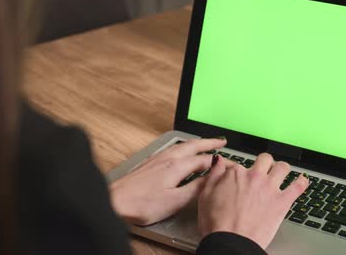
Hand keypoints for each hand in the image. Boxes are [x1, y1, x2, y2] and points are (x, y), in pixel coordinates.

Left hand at [109, 138, 226, 225]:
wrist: (115, 201)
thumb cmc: (142, 204)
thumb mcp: (175, 201)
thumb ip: (195, 189)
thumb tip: (212, 179)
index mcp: (177, 166)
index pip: (204, 161)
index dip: (219, 162)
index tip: (230, 164)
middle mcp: (168, 158)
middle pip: (194, 146)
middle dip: (209, 142)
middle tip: (222, 141)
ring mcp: (158, 158)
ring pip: (182, 145)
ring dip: (197, 143)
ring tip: (205, 143)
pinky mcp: (150, 162)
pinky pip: (173, 148)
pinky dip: (184, 146)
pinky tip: (181, 151)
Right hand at [198, 153, 308, 248]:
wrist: (230, 242)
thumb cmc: (216, 223)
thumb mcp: (205, 195)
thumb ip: (214, 174)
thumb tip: (219, 161)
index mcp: (236, 174)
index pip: (239, 163)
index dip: (238, 170)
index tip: (238, 175)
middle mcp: (254, 177)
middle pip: (264, 159)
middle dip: (264, 163)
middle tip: (263, 170)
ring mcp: (270, 188)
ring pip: (283, 167)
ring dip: (282, 169)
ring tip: (281, 173)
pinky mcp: (282, 202)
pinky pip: (298, 186)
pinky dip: (302, 182)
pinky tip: (302, 181)